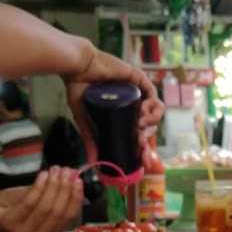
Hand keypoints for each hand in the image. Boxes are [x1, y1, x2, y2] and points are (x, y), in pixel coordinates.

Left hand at [0, 167, 83, 231]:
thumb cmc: (7, 208)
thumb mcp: (33, 201)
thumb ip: (50, 195)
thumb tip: (72, 178)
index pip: (67, 218)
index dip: (75, 198)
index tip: (79, 180)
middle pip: (58, 212)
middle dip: (65, 189)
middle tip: (67, 171)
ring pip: (46, 208)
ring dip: (53, 186)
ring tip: (55, 170)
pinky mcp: (9, 226)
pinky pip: (29, 204)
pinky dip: (38, 187)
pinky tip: (42, 175)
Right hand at [64, 45, 163, 165]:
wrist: (76, 69)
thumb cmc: (78, 90)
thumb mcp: (85, 121)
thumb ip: (91, 140)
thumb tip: (93, 162)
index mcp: (122, 112)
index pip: (139, 131)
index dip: (143, 145)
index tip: (142, 157)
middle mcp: (132, 102)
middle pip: (150, 123)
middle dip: (148, 137)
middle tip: (139, 143)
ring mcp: (136, 91)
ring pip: (155, 111)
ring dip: (152, 122)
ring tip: (140, 126)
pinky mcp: (139, 79)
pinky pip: (153, 95)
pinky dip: (153, 108)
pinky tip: (143, 114)